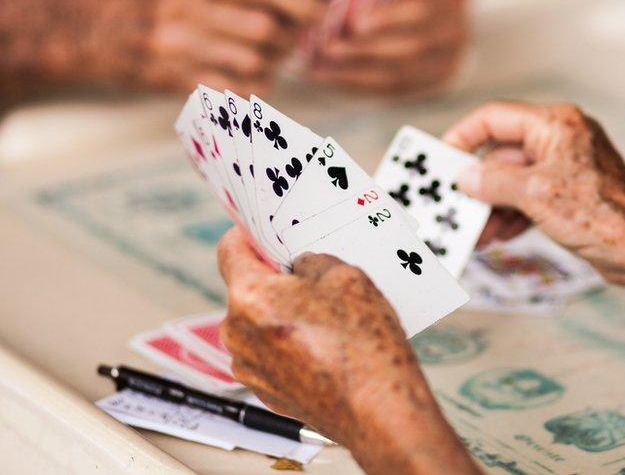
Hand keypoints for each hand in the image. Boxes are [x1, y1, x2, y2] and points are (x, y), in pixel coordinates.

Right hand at [72, 0, 317, 93]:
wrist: (69, 28)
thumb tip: (285, 0)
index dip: (301, 1)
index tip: (324, 14)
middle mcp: (182, 2)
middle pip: (264, 28)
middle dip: (290, 41)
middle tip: (297, 47)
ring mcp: (172, 42)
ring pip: (251, 63)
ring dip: (271, 69)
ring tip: (268, 66)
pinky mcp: (165, 76)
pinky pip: (226, 89)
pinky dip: (246, 90)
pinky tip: (246, 85)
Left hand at [217, 227, 477, 473]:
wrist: (377, 410)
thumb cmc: (363, 347)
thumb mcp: (345, 275)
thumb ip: (312, 260)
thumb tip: (301, 264)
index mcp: (249, 298)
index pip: (230, 250)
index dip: (249, 234)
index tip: (264, 230)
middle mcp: (238, 334)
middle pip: (249, 289)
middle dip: (278, 278)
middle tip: (315, 275)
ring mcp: (251, 367)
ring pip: (261, 323)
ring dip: (287, 313)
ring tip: (331, 316)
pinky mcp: (268, 391)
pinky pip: (273, 353)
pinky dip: (293, 343)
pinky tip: (329, 343)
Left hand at [307, 0, 466, 94]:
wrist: (438, 10)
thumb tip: (338, 15)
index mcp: (449, 2)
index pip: (422, 12)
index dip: (388, 18)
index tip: (353, 20)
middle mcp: (454, 39)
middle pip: (408, 51)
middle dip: (365, 51)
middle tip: (328, 48)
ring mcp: (446, 67)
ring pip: (398, 78)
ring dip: (356, 74)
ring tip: (322, 68)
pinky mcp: (431, 86)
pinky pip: (392, 92)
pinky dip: (360, 86)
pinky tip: (334, 80)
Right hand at [444, 101, 624, 271]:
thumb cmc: (602, 215)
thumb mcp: (536, 194)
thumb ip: (494, 181)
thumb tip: (466, 177)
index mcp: (556, 124)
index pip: (496, 117)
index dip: (463, 136)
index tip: (441, 159)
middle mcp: (561, 139)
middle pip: (502, 153)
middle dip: (477, 184)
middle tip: (452, 205)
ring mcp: (567, 168)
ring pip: (514, 180)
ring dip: (491, 206)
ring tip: (474, 233)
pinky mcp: (571, 195)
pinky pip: (529, 198)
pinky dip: (511, 215)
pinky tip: (497, 236)